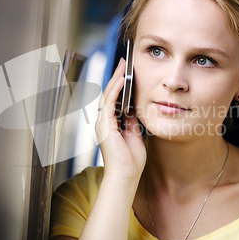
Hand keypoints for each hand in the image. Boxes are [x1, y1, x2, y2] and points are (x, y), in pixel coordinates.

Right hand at [95, 58, 146, 182]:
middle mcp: (104, 122)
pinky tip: (122, 80)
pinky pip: (108, 103)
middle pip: (109, 94)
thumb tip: (134, 108)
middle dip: (117, 77)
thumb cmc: (131, 161)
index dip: (120, 85)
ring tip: (124, 66)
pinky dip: (115, 90)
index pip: (114, 100)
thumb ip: (132, 121)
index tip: (127, 73)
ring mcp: (102, 123)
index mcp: (111, 125)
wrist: (126, 176)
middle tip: (124, 63)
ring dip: (116, 80)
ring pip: (107, 95)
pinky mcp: (104, 126)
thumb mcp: (135, 135)